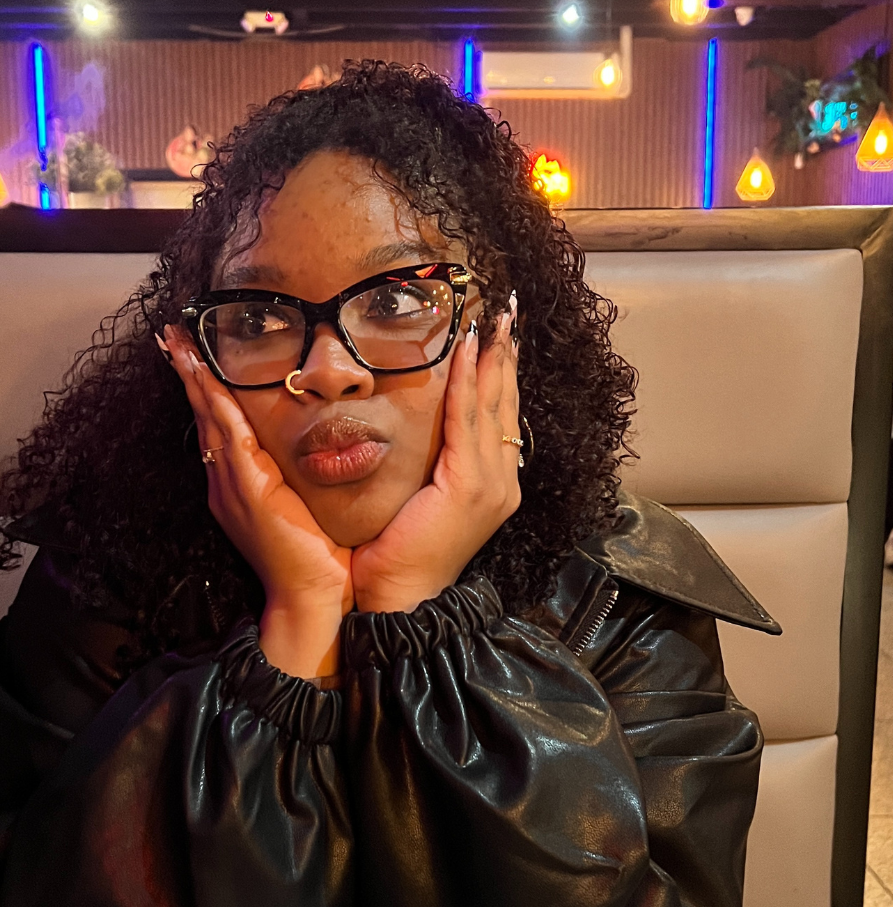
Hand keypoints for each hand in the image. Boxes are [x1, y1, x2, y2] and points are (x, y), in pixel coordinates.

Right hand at [163, 326, 352, 681]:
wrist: (312, 598)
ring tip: (178, 342)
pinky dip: (215, 404)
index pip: (219, 424)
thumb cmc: (317, 557)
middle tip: (173, 333)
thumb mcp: (305, 505)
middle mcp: (227, 482)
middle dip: (189, 373)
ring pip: (209, 419)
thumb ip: (301, 476)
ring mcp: (232, 486)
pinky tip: (205, 376)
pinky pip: (227, 437)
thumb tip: (322, 444)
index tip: (195, 352)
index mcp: (240, 484)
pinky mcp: (246, 490)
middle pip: (204, 414)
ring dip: (194, 378)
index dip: (206, 388)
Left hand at [350, 303, 523, 614]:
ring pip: (492, 405)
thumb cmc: (398, 550)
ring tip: (494, 317)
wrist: (397, 596)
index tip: (498, 334)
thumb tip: (420, 422)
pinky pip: (468, 420)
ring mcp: (492, 484)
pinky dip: (468, 381)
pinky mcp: (470, 485)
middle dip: (506, 354)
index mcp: (492, 484)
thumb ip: (432, 461)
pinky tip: (467, 350)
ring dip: (492, 356)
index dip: (500, 373)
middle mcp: (502, 481)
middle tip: (509, 309)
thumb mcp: (421, 497)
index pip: (498, 417)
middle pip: (506, 404)